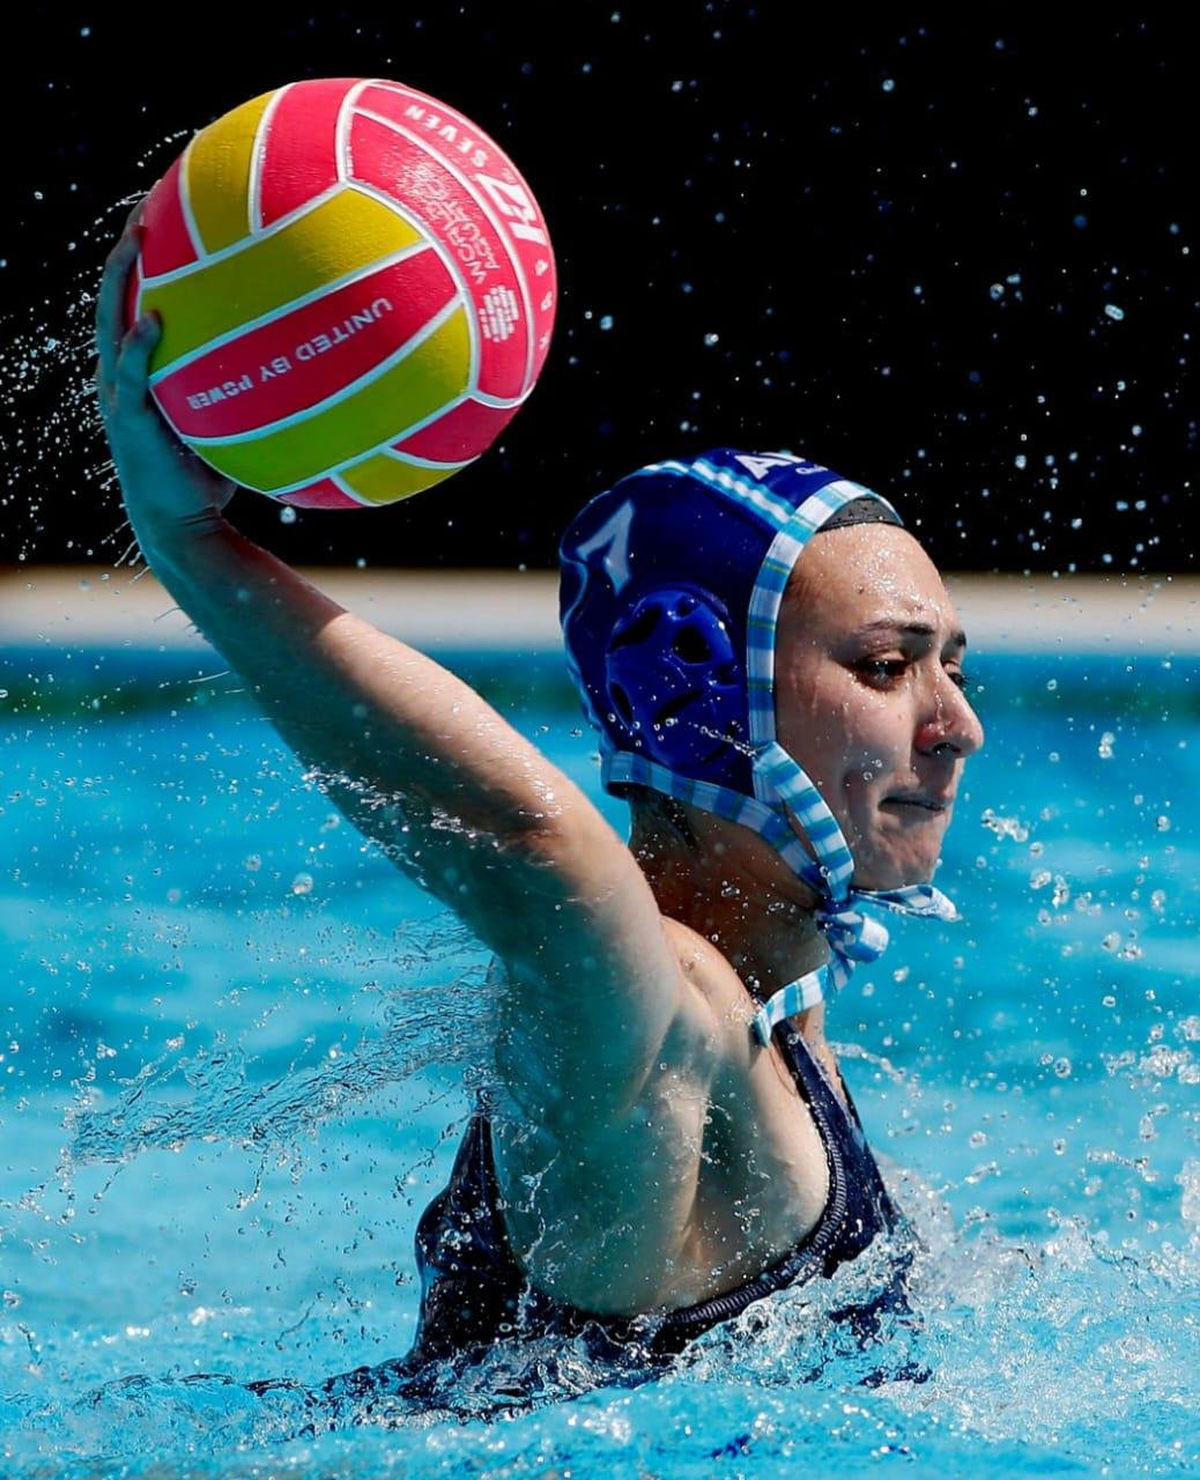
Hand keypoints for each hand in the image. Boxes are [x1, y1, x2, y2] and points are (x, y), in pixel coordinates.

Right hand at [94, 197, 236, 549]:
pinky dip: (140, 347)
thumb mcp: (233, 427)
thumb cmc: (214, 480)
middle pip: (113, 299)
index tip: (162, 220)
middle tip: (142, 208)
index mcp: (141, 373)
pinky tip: (155, 319)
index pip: (134, 306)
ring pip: (110, 323)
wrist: (184, 526)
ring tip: (136, 239)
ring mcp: (120, 395)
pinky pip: (133, 375)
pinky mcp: (130, 420)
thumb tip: (313, 366)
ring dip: (119, 279)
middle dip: (123, 254)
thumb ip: (253, 392)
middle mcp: (122, 376)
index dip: (142, 266)